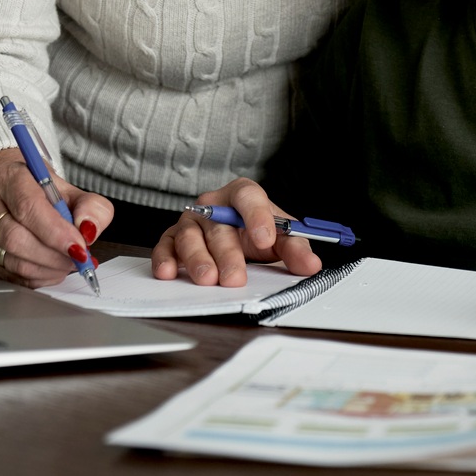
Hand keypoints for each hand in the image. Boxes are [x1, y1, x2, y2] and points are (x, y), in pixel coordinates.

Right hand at [0, 146, 112, 287]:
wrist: (10, 192)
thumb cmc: (40, 191)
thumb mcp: (70, 189)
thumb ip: (90, 206)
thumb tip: (89, 230)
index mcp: (10, 178)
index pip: (28, 207)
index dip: (56, 232)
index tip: (80, 246)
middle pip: (16, 238)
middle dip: (54, 255)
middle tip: (78, 257)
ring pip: (13, 261)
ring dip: (49, 269)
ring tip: (68, 262)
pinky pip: (11, 277)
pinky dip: (39, 278)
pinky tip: (52, 268)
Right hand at [151, 177, 320, 286]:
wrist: (239, 234)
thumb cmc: (258, 232)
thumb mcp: (281, 238)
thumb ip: (296, 248)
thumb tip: (311, 264)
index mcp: (242, 195)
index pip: (247, 196)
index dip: (256, 215)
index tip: (265, 238)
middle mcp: (213, 205)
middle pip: (218, 225)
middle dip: (227, 254)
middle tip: (235, 277)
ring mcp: (191, 221)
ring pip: (190, 237)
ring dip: (197, 259)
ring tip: (207, 279)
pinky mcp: (173, 238)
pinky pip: (164, 246)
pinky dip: (164, 259)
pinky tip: (169, 273)